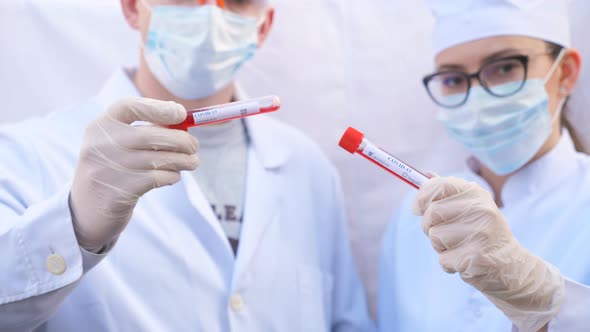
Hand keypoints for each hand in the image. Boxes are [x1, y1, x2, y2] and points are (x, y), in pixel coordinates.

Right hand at [70, 97, 198, 251]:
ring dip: (183, 160)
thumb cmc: (113, 170)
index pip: (129, 106)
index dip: (158, 108)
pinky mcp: (119, 192)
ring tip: (192, 162)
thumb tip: (183, 121)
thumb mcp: (117, 145)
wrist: (86, 211)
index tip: (180, 113)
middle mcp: (100, 145)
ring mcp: (108, 169)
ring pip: (159, 159)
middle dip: (181, 140)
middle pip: (151, 135)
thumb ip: (144, 131)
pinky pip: (158, 178)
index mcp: (100, 126)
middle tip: (194, 146)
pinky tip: (173, 176)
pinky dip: (172, 176)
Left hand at [413, 176, 563, 331]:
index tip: (418, 208)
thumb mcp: (471, 207)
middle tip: (443, 234)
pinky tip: (465, 261)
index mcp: (476, 193)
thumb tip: (425, 175)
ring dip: (440, 246)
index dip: (421, 197)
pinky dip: (448, 263)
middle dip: (429, 226)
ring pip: (434, 236)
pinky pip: (443, 259)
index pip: (438, 186)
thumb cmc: (482, 233)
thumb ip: (448, 192)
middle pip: (431, 213)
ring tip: (459, 247)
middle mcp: (481, 210)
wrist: (512, 266)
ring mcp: (480, 234)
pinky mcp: (476, 258)